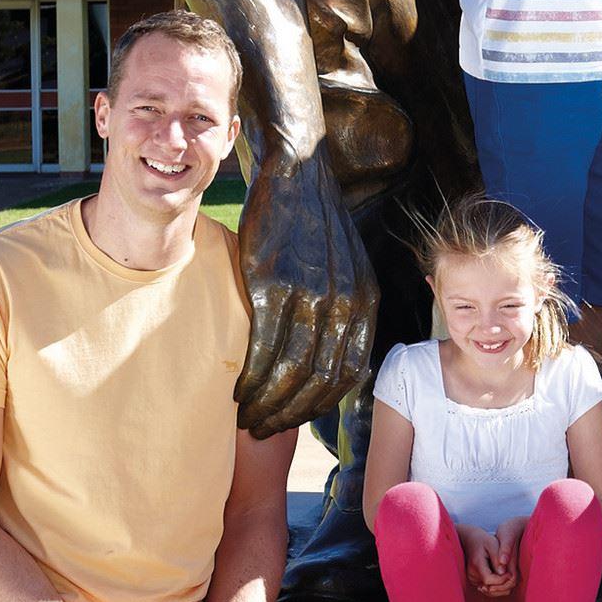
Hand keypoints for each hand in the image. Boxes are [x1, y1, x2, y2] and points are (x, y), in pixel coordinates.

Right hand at [232, 152, 377, 437]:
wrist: (295, 170)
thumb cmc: (314, 224)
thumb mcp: (346, 268)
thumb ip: (343, 313)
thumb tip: (330, 361)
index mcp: (365, 301)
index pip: (349, 372)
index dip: (321, 405)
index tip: (297, 420)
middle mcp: (343, 302)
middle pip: (318, 379)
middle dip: (289, 414)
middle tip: (263, 430)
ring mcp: (309, 293)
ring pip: (289, 369)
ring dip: (266, 402)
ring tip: (246, 417)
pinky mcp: (272, 282)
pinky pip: (263, 344)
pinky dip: (250, 375)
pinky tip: (236, 388)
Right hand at [461, 523, 519, 597]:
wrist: (471, 541)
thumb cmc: (484, 541)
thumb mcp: (493, 544)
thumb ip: (498, 559)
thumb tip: (503, 573)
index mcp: (476, 565)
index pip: (489, 580)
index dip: (502, 580)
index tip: (510, 573)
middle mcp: (472, 575)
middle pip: (490, 589)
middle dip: (504, 585)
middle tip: (512, 576)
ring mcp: (472, 580)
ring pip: (490, 592)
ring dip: (502, 588)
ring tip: (509, 577)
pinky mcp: (475, 582)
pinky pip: (488, 590)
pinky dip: (498, 587)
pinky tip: (503, 579)